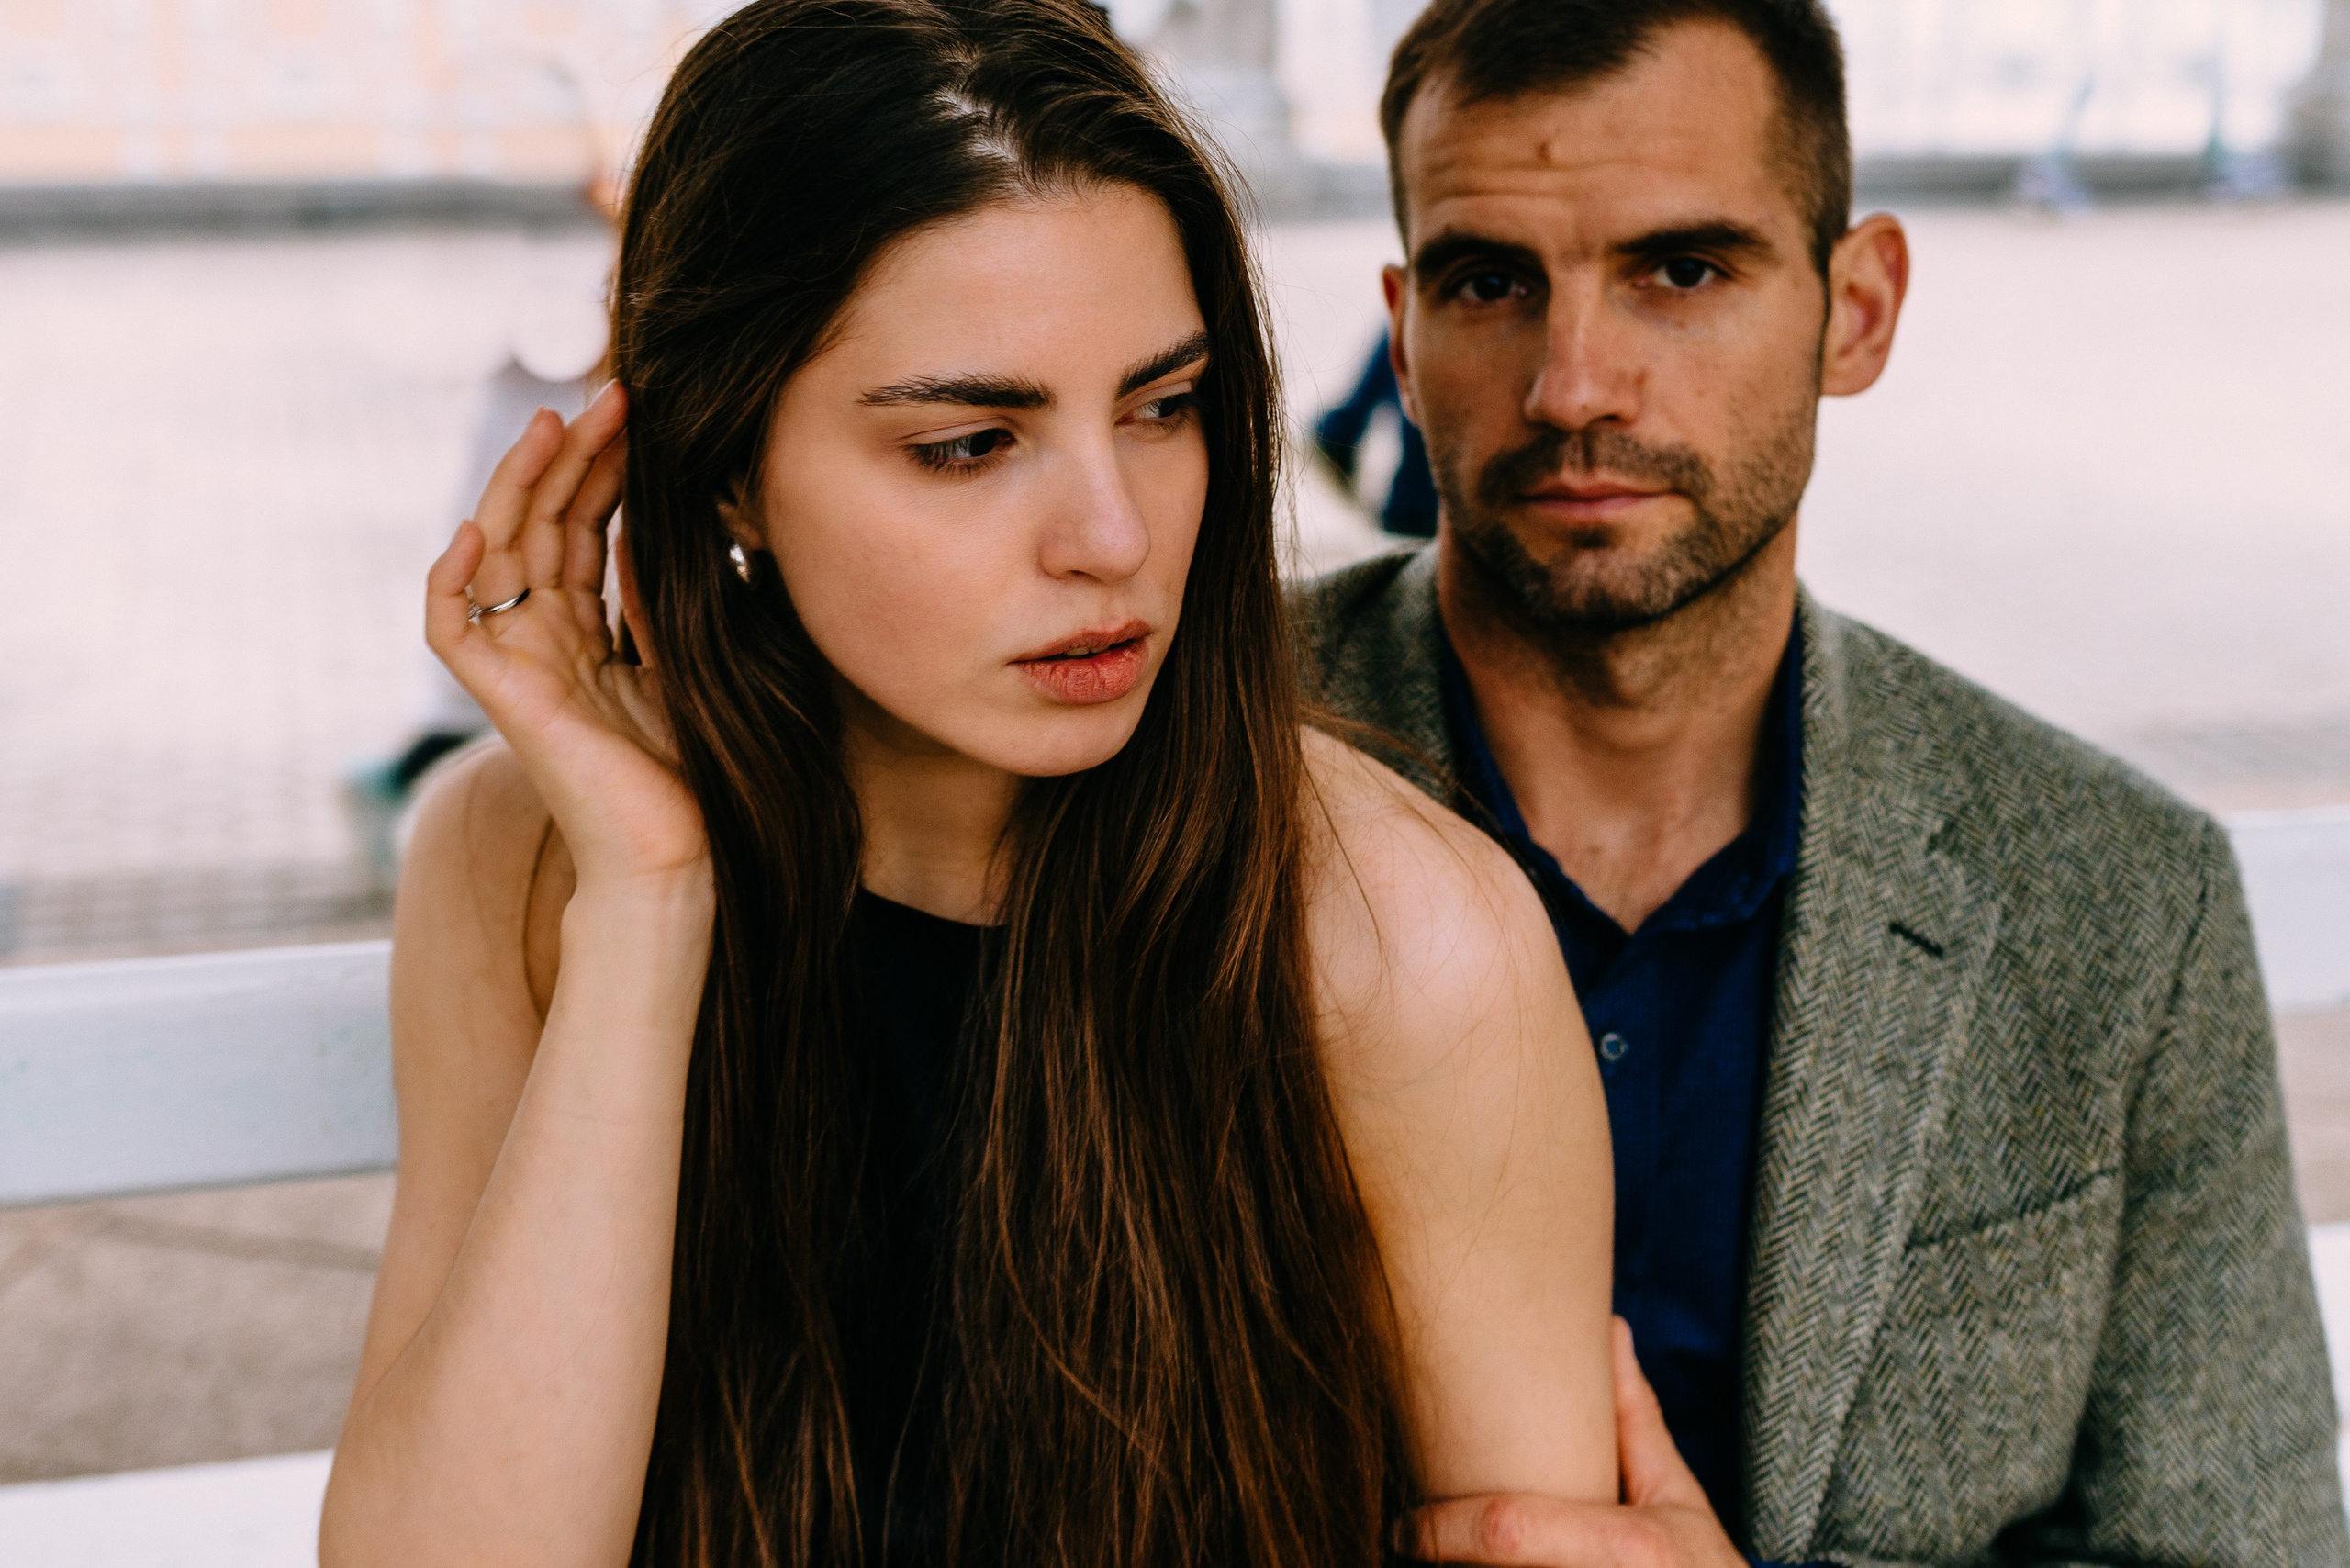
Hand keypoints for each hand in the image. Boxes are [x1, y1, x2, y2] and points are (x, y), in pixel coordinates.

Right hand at [426, 384, 709, 891]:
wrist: (678, 856)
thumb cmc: (696, 774)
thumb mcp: (686, 658)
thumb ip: (659, 593)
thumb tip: (655, 519)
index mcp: (589, 633)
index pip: (583, 530)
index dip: (604, 472)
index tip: (641, 417)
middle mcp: (545, 641)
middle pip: (541, 527)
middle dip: (572, 459)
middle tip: (611, 397)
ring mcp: (517, 665)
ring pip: (497, 553)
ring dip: (521, 485)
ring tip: (554, 424)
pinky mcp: (497, 697)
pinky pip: (450, 627)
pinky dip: (451, 577)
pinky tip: (476, 528)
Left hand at [1395, 1319, 1746, 1567]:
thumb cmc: (1698, 1566)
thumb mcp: (1675, 1496)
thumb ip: (1635, 1420)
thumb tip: (1611, 1328)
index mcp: (1625, 1548)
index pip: (1505, 1530)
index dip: (1442, 1530)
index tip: (1405, 1526)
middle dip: (1447, 1562)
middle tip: (1411, 1549)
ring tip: (1437, 1564)